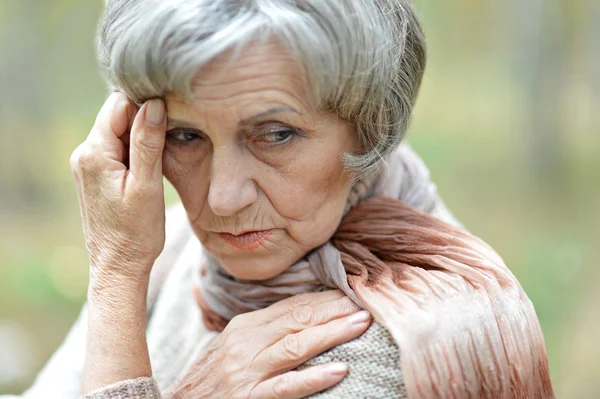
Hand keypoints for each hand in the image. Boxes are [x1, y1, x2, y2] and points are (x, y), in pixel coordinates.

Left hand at [70, 92, 166, 287]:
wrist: (119, 266)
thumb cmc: (136, 232)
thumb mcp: (147, 186)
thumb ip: (148, 143)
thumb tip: (153, 105)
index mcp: (94, 154)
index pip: (119, 105)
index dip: (146, 105)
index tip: (171, 116)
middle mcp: (84, 154)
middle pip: (117, 116)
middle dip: (144, 119)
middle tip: (172, 136)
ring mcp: (87, 165)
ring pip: (117, 131)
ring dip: (141, 136)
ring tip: (163, 153)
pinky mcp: (94, 175)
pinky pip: (116, 148)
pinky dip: (135, 149)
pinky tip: (151, 164)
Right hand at [170, 290, 371, 398]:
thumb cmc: (213, 377)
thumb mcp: (235, 346)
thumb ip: (266, 332)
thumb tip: (306, 317)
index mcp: (245, 327)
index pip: (292, 306)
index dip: (324, 299)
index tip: (352, 291)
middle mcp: (246, 343)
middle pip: (297, 319)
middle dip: (334, 309)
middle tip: (365, 300)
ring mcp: (248, 371)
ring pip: (296, 346)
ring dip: (332, 333)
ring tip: (361, 323)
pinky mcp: (250, 398)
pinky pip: (287, 386)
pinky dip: (314, 377)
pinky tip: (339, 369)